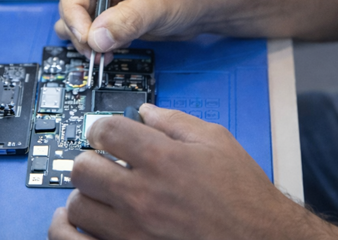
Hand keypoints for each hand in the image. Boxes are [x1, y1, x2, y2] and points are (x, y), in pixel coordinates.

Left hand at [47, 104, 337, 239]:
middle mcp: (142, 194)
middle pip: (82, 168)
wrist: (260, 239)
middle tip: (101, 164)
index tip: (103, 134)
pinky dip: (78, 230)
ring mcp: (134, 229)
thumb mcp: (217, 141)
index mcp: (162, 158)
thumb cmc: (243, 196)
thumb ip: (176, 122)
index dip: (99, 128)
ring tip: (101, 195)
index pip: (105, 131)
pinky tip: (90, 222)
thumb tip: (146, 111)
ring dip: (86, 196)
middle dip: (89, 161)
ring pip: (77, 207)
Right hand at [55, 0, 211, 56]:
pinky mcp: (110, 10)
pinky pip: (91, 29)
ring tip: (103, 53)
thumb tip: (97, 38)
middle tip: (95, 50)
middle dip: (81, 30)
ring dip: (86, 39)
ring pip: (77, 19)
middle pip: (71, 3)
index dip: (74, 13)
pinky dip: (95, 43)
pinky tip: (109, 50)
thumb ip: (125, 21)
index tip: (86, 36)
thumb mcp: (155, 5)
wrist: (204, 5)